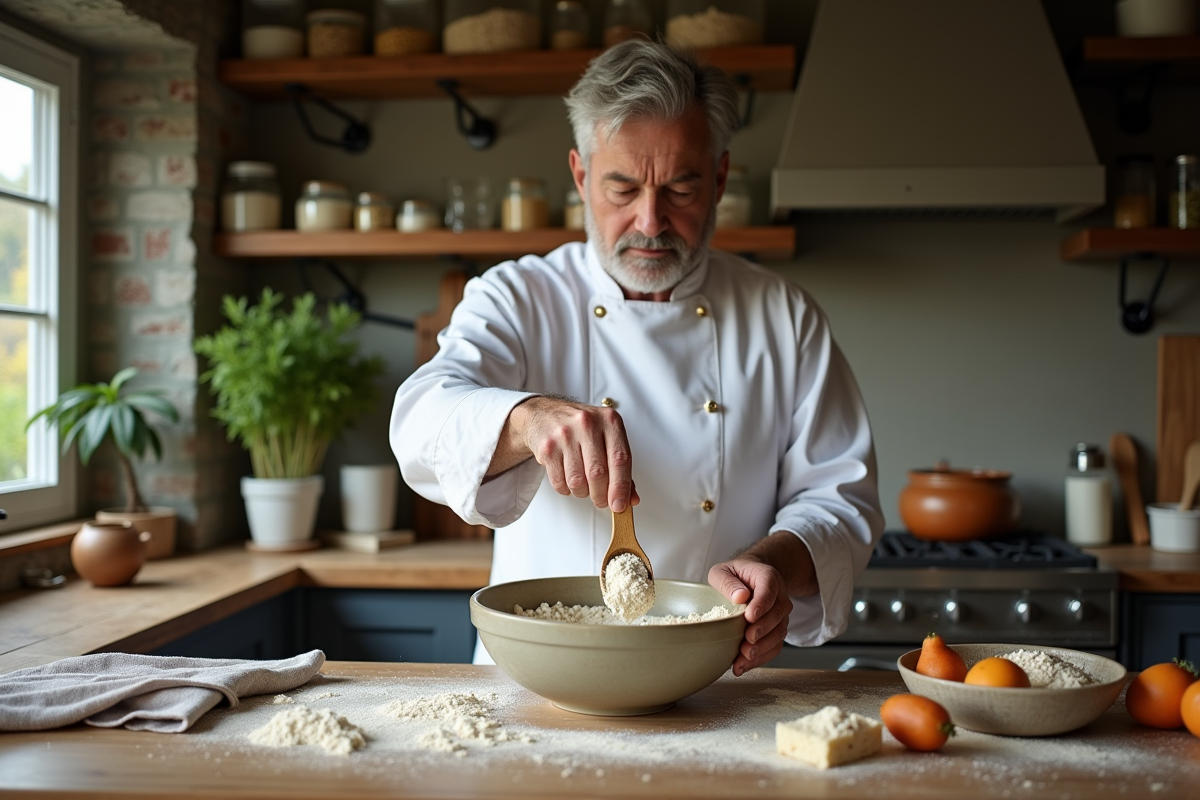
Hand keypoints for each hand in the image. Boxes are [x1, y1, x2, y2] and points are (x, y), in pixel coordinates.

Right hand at [496, 396, 639, 511]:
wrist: (545, 415)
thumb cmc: (581, 428)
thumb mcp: (606, 438)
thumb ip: (621, 467)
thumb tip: (631, 499)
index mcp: (609, 421)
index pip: (620, 459)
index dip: (621, 487)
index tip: (620, 505)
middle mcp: (587, 424)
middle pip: (598, 473)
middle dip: (601, 495)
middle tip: (601, 500)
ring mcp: (565, 434)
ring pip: (577, 481)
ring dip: (582, 493)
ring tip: (584, 486)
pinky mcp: (547, 447)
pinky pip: (559, 482)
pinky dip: (566, 490)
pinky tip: (568, 480)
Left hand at [708, 557, 793, 676]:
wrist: (752, 578)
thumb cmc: (735, 575)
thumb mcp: (723, 571)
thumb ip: (727, 581)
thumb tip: (739, 597)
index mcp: (767, 577)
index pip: (768, 590)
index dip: (761, 605)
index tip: (750, 617)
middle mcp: (779, 596)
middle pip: (777, 615)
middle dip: (762, 631)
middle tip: (747, 640)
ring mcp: (780, 615)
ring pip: (778, 634)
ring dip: (762, 649)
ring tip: (743, 658)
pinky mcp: (777, 630)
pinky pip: (775, 646)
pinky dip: (761, 658)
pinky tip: (744, 665)